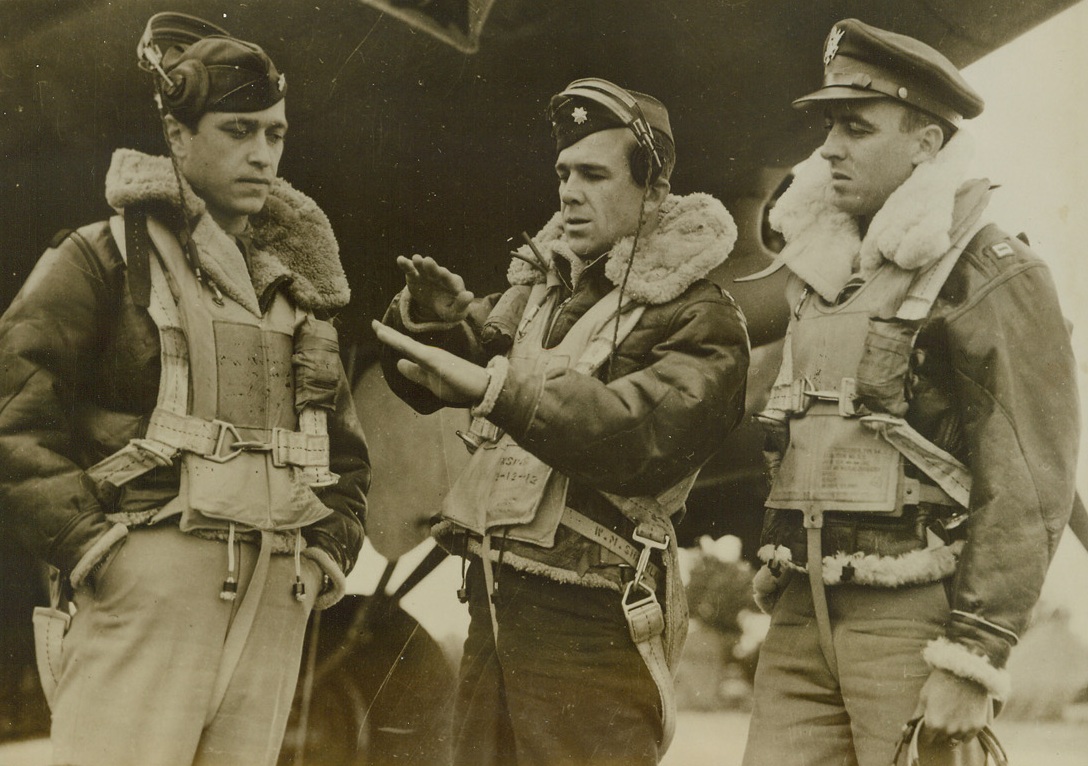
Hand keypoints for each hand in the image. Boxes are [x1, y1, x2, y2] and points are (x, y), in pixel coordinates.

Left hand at [372, 320, 488, 405]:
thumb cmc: (460, 384)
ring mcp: (433, 357)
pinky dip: (406, 347)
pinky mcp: (437, 363)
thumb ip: (416, 373)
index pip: (404, 347)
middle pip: (403, 342)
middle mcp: (428, 353)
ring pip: (408, 345)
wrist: (481, 387)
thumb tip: (398, 363)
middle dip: (387, 333)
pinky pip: (418, 354)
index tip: (376, 329)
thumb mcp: (431, 382)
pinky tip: (399, 346)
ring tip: (378, 329)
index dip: (390, 338)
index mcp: (427, 357)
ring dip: (393, 338)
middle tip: (372, 323)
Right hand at [397, 254, 474, 321]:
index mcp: (453, 283)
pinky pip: (411, 270)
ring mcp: (427, 275)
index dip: (446, 277)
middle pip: (437, 271)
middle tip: (427, 261)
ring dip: (419, 263)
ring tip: (415, 258)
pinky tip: (400, 259)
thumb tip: (470, 295)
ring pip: (423, 267)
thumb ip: (462, 304)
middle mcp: (440, 276)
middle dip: (432, 267)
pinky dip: (406, 264)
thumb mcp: (456, 311)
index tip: (443, 273)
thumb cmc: (451, 309)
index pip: (450, 280)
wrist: (438, 306)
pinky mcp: (415, 276)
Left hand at [913, 668, 990, 747]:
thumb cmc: (941, 682)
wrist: (966, 672)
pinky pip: (968, 738)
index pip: (926, 740)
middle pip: (940, 740)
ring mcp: (964, 729)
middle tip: (940, 719)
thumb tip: (909, 729)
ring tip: (951, 718)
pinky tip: (962, 721)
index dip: (925, 735)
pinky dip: (964, 733)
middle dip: (938, 733)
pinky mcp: (977, 726)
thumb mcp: (924, 696)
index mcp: (933, 723)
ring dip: (951, 734)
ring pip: (954, 740)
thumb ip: (918, 715)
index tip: (926, 730)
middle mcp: (948, 730)